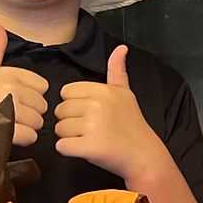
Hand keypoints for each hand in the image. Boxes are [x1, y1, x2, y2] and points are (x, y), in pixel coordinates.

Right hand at [0, 23, 47, 157]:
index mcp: (9, 74)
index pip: (42, 87)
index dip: (29, 96)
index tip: (10, 100)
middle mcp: (10, 88)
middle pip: (42, 106)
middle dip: (28, 114)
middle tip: (4, 114)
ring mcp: (8, 109)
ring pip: (38, 122)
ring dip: (25, 128)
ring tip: (2, 124)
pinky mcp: (6, 130)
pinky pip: (31, 137)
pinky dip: (21, 140)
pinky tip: (4, 135)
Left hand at [55, 46, 166, 184]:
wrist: (144, 155)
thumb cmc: (132, 125)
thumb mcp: (126, 94)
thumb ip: (117, 70)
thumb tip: (121, 47)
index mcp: (103, 90)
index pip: (66, 93)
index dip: (75, 105)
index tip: (91, 114)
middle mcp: (97, 106)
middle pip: (60, 111)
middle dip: (70, 122)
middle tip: (92, 129)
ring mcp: (92, 127)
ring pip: (59, 129)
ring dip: (70, 137)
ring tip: (91, 139)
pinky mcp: (88, 148)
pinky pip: (61, 146)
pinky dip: (70, 151)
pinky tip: (86, 150)